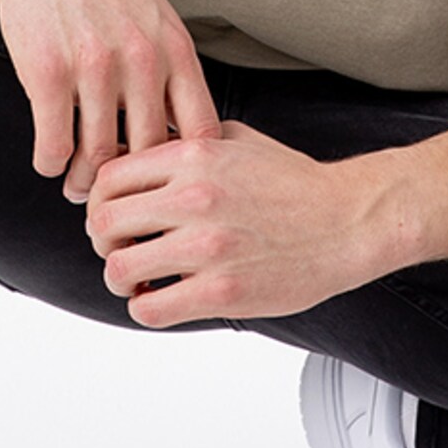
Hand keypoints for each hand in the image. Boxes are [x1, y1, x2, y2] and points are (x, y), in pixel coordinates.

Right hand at [0, 0, 218, 200]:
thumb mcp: (153, 14)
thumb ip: (169, 66)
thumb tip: (180, 130)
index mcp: (175, 48)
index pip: (201, 131)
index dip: (189, 170)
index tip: (171, 185)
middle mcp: (142, 60)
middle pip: (147, 153)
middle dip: (132, 186)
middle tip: (117, 201)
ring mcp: (96, 68)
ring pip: (97, 157)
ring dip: (84, 182)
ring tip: (79, 189)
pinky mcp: (49, 73)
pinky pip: (54, 146)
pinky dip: (50, 163)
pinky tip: (49, 159)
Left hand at [82, 122, 412, 325]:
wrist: (348, 221)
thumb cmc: (294, 182)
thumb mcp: (234, 140)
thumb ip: (183, 143)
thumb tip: (134, 153)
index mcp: (194, 157)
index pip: (108, 178)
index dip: (100, 201)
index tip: (112, 216)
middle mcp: (195, 198)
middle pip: (104, 223)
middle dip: (105, 240)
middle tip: (122, 249)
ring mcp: (208, 247)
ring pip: (119, 268)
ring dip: (120, 279)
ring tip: (139, 279)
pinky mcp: (223, 291)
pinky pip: (151, 308)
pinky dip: (144, 307)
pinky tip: (161, 298)